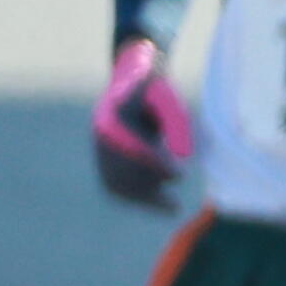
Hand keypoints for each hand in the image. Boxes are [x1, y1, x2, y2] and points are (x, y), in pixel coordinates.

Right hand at [92, 43, 195, 206]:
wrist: (132, 78)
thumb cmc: (155, 89)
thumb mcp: (169, 100)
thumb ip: (177, 124)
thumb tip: (184, 157)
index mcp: (114, 116)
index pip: (132, 148)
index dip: (155, 165)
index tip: (179, 175)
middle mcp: (102, 134)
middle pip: (118, 172)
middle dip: (147, 192)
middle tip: (176, 206)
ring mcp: (100, 147)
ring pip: (114, 182)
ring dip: (141, 199)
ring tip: (171, 207)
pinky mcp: (105, 157)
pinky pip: (114, 183)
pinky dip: (134, 195)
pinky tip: (159, 200)